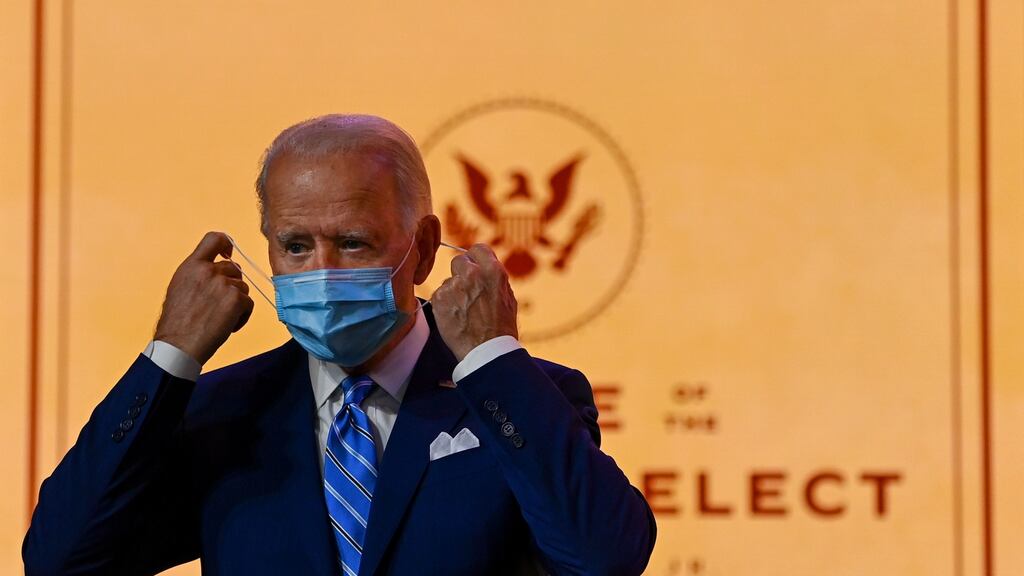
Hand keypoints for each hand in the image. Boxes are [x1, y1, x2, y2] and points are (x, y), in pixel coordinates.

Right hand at [153, 231, 253, 365]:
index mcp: (191, 266)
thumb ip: (198, 274)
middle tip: (220, 306)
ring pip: (243, 288)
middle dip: (232, 286)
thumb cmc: (177, 323)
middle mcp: (207, 270)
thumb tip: (220, 268)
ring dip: (236, 304)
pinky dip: (242, 317)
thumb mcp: (180, 287)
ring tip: (219, 319)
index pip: (214, 239)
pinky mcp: (235, 299)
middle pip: (234, 269)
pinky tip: (227, 326)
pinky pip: (248, 304)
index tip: (228, 254)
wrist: (178, 345)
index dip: (226, 243)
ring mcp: (223, 283)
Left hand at [431, 244, 518, 360]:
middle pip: (458, 261)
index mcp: (493, 270)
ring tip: (464, 312)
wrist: (486, 351)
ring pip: (448, 281)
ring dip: (453, 292)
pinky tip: (455, 317)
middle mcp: (472, 274)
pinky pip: (439, 295)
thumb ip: (494, 277)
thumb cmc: (500, 327)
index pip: (477, 249)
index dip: (475, 259)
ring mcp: (454, 285)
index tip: (473, 267)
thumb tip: (484, 266)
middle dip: (461, 274)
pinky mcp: (439, 298)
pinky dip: (444, 305)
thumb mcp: (507, 296)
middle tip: (466, 292)